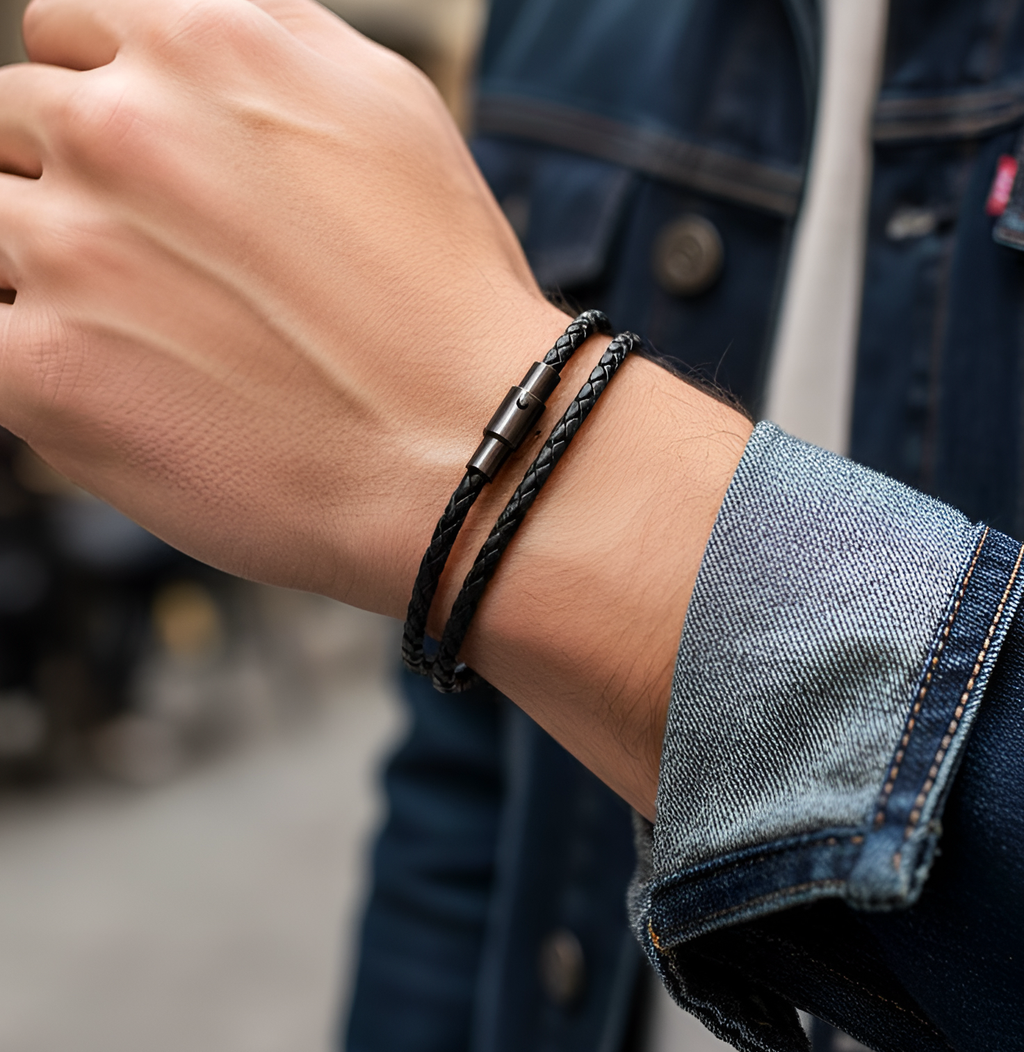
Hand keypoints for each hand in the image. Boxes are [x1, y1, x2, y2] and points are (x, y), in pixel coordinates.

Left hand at [0, 0, 560, 608]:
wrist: (469, 450)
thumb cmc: (447, 299)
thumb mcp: (386, 111)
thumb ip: (268, 47)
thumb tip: (182, 37)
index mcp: (201, 46)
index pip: (62, 31)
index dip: (97, 100)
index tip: (135, 168)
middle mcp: (121, 128)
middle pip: (15, 127)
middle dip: (70, 186)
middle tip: (156, 268)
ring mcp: (73, 249)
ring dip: (46, 273)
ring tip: (147, 336)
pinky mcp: (43, 373)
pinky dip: (30, 354)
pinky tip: (110, 381)